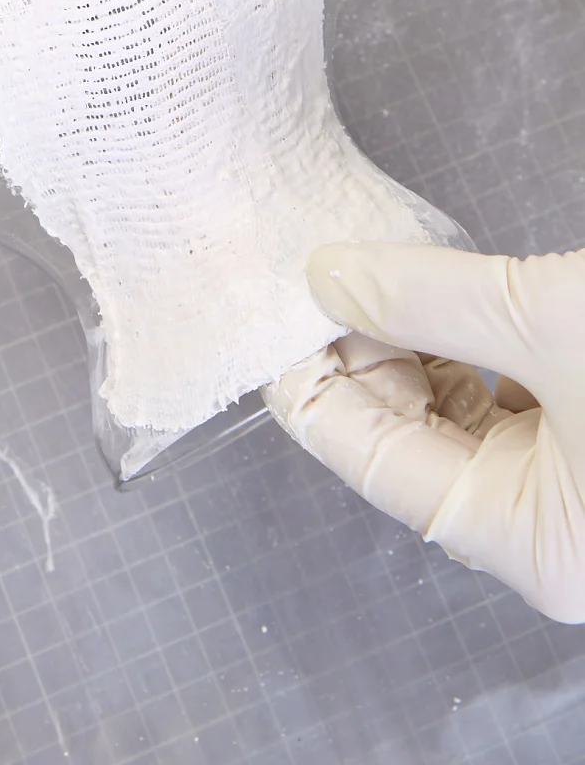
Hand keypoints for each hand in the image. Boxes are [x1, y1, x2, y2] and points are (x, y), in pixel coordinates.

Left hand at [266, 241, 584, 621]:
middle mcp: (547, 530)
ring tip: (351, 273)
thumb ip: (429, 298)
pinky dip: (459, 343)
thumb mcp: (547, 322)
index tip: (262, 323)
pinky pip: (500, 396)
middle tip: (302, 280)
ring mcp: (572, 484)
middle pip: (410, 438)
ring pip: (455, 413)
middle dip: (355, 356)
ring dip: (406, 343)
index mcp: (529, 544)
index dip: (311, 386)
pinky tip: (420, 289)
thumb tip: (327, 274)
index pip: (373, 460)